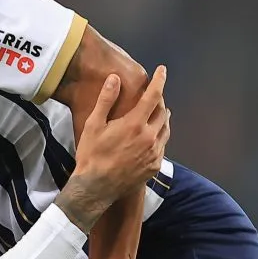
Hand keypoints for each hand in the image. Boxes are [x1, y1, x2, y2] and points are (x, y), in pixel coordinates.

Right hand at [74, 65, 169, 198]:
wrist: (96, 188)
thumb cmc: (91, 155)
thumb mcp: (93, 125)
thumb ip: (106, 100)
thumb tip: (115, 78)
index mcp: (134, 124)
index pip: (153, 96)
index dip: (159, 81)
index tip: (162, 70)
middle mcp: (149, 137)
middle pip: (162, 112)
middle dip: (159, 101)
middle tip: (153, 97)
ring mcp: (154, 153)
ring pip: (166, 129)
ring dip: (162, 119)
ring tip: (157, 115)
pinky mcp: (154, 167)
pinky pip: (163, 146)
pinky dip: (159, 137)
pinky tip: (151, 139)